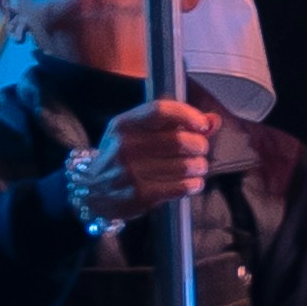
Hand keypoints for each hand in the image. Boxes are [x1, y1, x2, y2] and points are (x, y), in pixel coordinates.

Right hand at [98, 100, 217, 206]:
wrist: (92, 190)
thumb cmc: (124, 156)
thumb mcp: (140, 133)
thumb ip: (176, 123)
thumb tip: (213, 120)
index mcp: (125, 124)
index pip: (160, 110)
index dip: (187, 115)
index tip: (202, 124)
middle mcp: (126, 146)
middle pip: (179, 140)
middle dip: (199, 145)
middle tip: (200, 149)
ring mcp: (130, 172)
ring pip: (185, 165)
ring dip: (199, 166)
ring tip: (196, 167)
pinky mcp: (139, 195)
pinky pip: (181, 187)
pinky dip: (193, 184)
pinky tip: (192, 182)